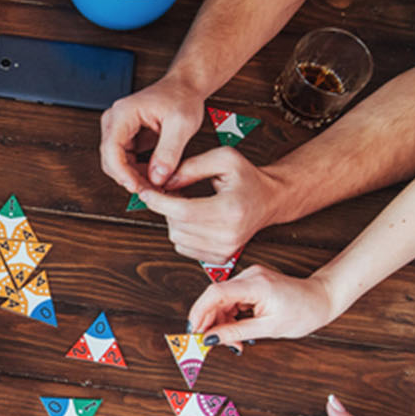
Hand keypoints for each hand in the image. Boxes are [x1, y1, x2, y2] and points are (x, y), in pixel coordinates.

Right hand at [99, 74, 204, 191]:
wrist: (185, 87)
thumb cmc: (182, 97)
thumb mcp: (182, 124)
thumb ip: (169, 151)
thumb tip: (157, 177)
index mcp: (123, 113)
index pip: (111, 148)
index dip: (121, 171)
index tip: (134, 186)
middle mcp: (116, 121)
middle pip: (110, 159)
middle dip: (129, 178)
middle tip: (150, 190)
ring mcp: (119, 130)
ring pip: (117, 163)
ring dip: (134, 177)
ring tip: (155, 185)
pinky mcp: (127, 138)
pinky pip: (127, 161)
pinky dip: (138, 172)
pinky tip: (153, 178)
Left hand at [136, 147, 281, 262]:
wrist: (270, 200)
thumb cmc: (248, 178)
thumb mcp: (224, 158)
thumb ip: (191, 167)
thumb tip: (164, 182)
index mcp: (230, 210)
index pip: (183, 212)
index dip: (158, 201)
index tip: (145, 191)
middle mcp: (229, 234)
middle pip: (177, 226)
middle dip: (166, 207)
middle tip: (173, 190)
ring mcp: (225, 249)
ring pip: (177, 238)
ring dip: (173, 220)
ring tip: (186, 202)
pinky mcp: (220, 257)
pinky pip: (184, 247)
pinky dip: (181, 232)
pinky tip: (192, 217)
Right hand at [188, 263, 341, 344]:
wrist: (323, 298)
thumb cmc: (304, 312)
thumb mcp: (269, 329)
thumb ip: (236, 332)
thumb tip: (210, 339)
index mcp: (256, 285)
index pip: (216, 293)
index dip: (199, 312)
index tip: (193, 331)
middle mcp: (250, 276)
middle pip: (216, 297)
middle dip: (211, 322)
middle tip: (213, 344)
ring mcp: (251, 276)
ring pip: (222, 299)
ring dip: (221, 321)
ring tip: (233, 341)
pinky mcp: (252, 281)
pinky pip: (232, 298)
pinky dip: (230, 315)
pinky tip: (237, 329)